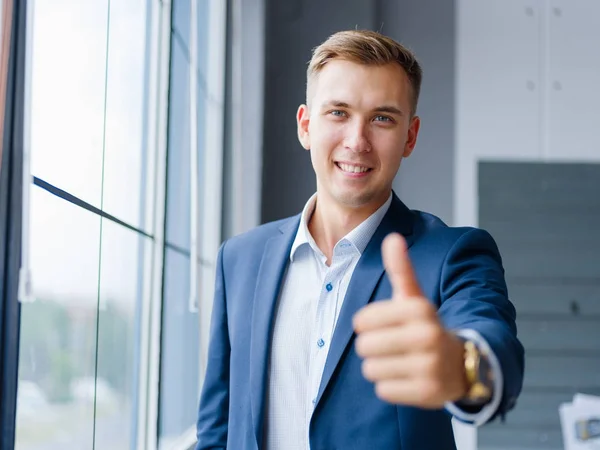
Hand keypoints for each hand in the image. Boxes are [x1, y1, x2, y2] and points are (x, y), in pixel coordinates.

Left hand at [352, 233, 467, 408]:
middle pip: (364, 346)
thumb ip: (401, 270)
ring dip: (380, 368)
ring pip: (372, 370)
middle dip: (372, 347)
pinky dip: (391, 386)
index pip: (362, 321)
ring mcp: (429, 366)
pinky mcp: (428, 392)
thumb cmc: (427, 327)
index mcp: (419, 309)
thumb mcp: (415, 298)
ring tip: (399, 361)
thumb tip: (393, 237)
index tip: (380, 325)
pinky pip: (384, 391)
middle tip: (391, 346)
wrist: (463, 364)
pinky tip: (407, 378)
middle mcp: (426, 336)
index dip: (365, 325)